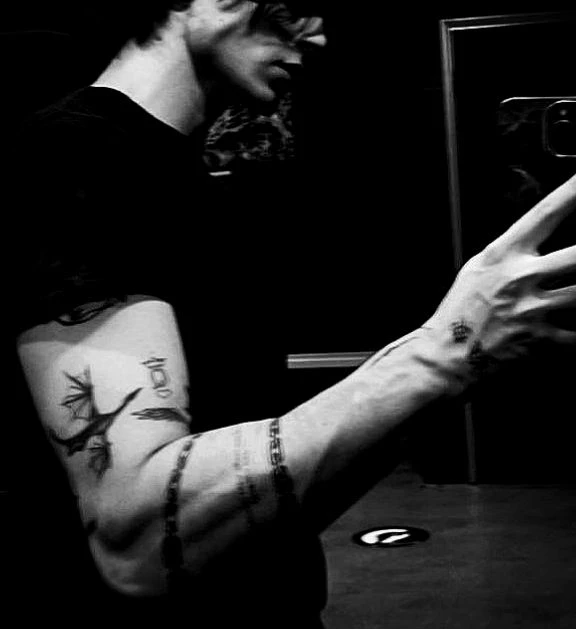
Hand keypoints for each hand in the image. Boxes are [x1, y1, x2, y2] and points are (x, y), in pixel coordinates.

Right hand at [424, 173, 575, 386]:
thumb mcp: (477, 267)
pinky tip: (574, 326)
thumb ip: (509, 250)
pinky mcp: (540, 339)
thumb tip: (538, 234)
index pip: (546, 214)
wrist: (446, 354)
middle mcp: (521, 277)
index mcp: (504, 254)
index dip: (572, 192)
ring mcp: (532, 309)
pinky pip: (575, 336)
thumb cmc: (459, 310)